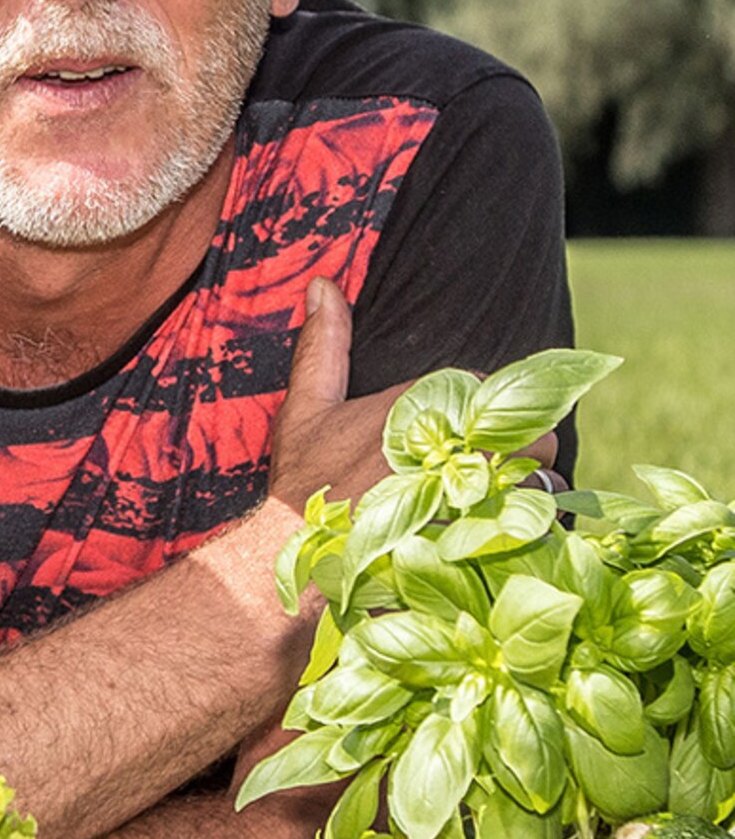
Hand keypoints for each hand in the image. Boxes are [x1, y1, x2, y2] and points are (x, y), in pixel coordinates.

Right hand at [268, 281, 558, 519]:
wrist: (298, 552)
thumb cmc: (303, 482)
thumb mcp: (305, 409)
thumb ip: (323, 347)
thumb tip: (324, 285)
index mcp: (421, 403)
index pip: (491, 388)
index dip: (487, 410)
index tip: (468, 432)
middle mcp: (454, 443)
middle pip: (532, 432)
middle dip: (524, 450)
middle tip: (493, 471)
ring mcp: (472, 492)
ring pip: (541, 481)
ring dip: (530, 492)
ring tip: (499, 506)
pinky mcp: (481, 535)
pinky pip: (532, 525)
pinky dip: (527, 531)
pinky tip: (498, 537)